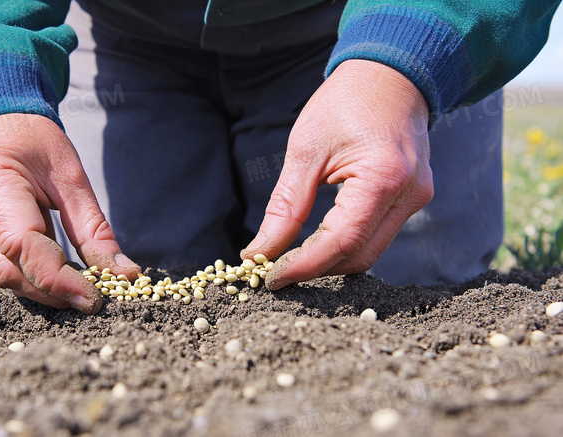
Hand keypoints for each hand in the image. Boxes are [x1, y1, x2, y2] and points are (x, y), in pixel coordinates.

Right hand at [0, 114, 139, 313]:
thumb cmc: (30, 138)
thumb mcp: (70, 174)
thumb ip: (93, 228)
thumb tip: (122, 274)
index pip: (22, 246)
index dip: (58, 279)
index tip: (93, 299)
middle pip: (7, 271)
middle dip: (51, 292)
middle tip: (92, 300)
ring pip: (0, 275)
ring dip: (41, 288)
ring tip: (79, 289)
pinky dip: (29, 275)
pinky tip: (57, 274)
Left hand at [242, 60, 433, 289]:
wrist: (391, 75)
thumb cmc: (346, 102)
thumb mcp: (306, 149)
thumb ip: (285, 205)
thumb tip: (260, 250)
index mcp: (384, 177)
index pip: (342, 242)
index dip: (304, 266)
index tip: (271, 277)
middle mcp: (409, 195)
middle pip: (359, 256)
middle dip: (315, 269)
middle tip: (274, 270)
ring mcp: (417, 199)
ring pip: (370, 252)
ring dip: (330, 261)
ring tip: (290, 258)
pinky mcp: (412, 200)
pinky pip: (377, 236)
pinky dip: (345, 246)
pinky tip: (316, 242)